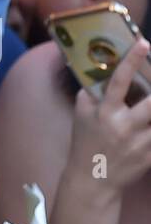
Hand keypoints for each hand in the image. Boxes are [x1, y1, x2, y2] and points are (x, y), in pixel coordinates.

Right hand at [65, 39, 150, 193]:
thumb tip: (103, 69)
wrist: (92, 181)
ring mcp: (140, 142)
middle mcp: (123, 126)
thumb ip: (91, 93)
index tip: (144, 43)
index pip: (118, 82)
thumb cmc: (86, 143)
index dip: (131, 61)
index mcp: (104, 114)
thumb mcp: (81, 116)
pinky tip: (150, 124)